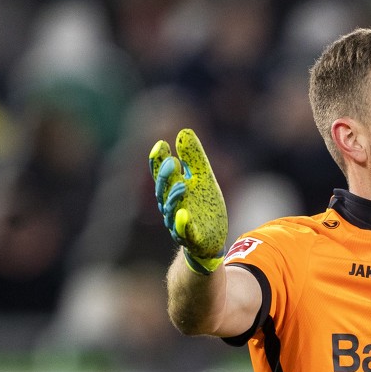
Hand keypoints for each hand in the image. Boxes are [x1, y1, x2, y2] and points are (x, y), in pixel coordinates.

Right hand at [149, 128, 227, 273]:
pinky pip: (183, 231)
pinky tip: (183, 214)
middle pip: (163, 190)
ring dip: (174, 197)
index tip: (161, 145)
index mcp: (174, 189)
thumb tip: (184, 131)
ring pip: (171, 210)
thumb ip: (194, 158)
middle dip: (165, 177)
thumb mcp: (203, 179)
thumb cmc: (204, 207)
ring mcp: (179, 222)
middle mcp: (171, 205)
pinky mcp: (191, 238)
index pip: (161, 173)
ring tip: (183, 186)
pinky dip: (181, 224)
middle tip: (172, 162)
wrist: (212, 239)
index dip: (158, 160)